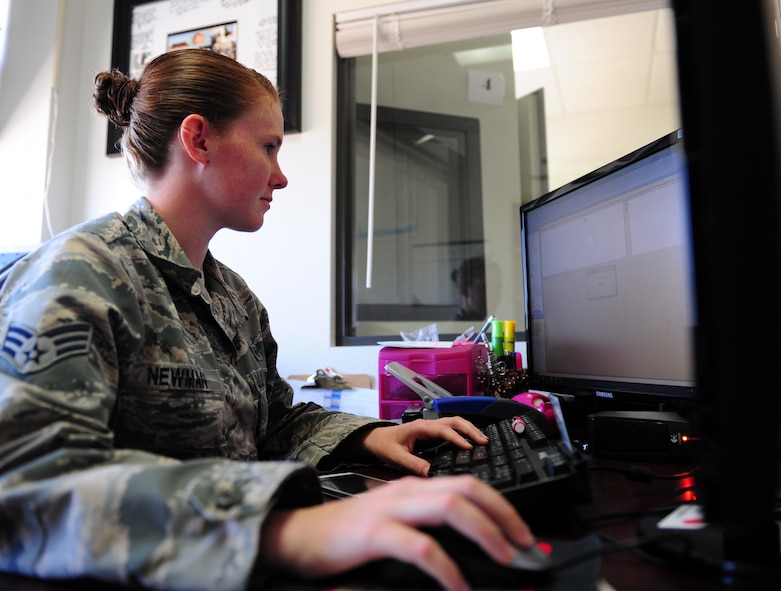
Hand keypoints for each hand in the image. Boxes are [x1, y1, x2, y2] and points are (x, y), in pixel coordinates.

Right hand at [257, 474, 534, 590]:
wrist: (296, 535)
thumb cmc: (344, 535)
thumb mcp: (390, 523)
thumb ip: (423, 526)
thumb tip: (467, 548)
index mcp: (412, 488)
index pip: (467, 484)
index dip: (500, 505)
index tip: (521, 531)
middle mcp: (405, 490)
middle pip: (467, 488)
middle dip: (503, 514)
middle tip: (524, 543)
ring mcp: (389, 509)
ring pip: (450, 507)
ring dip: (486, 532)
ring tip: (505, 557)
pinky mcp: (374, 533)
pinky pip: (421, 547)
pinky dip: (447, 568)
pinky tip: (459, 587)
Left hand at [360, 417, 488, 475]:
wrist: (375, 439)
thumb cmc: (384, 445)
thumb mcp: (396, 457)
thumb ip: (413, 464)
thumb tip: (431, 474)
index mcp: (419, 428)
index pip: (443, 430)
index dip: (457, 438)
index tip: (468, 448)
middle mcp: (427, 425)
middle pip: (454, 421)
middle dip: (470, 429)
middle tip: (484, 441)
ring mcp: (431, 427)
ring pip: (455, 422)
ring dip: (470, 429)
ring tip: (483, 440)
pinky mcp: (433, 433)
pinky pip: (452, 429)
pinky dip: (464, 433)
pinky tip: (472, 442)